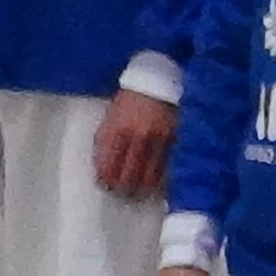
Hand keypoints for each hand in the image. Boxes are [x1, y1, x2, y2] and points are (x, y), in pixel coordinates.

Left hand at [93, 83, 174, 199]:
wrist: (156, 81)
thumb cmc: (129, 100)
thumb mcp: (110, 117)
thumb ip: (105, 140)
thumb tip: (102, 167)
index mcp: (116, 130)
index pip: (108, 163)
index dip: (106, 178)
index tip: (104, 185)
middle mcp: (136, 137)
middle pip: (128, 173)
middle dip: (123, 187)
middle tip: (121, 193)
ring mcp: (157, 139)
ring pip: (149, 174)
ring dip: (141, 187)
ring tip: (137, 192)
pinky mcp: (173, 140)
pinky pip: (165, 166)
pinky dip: (159, 178)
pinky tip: (154, 184)